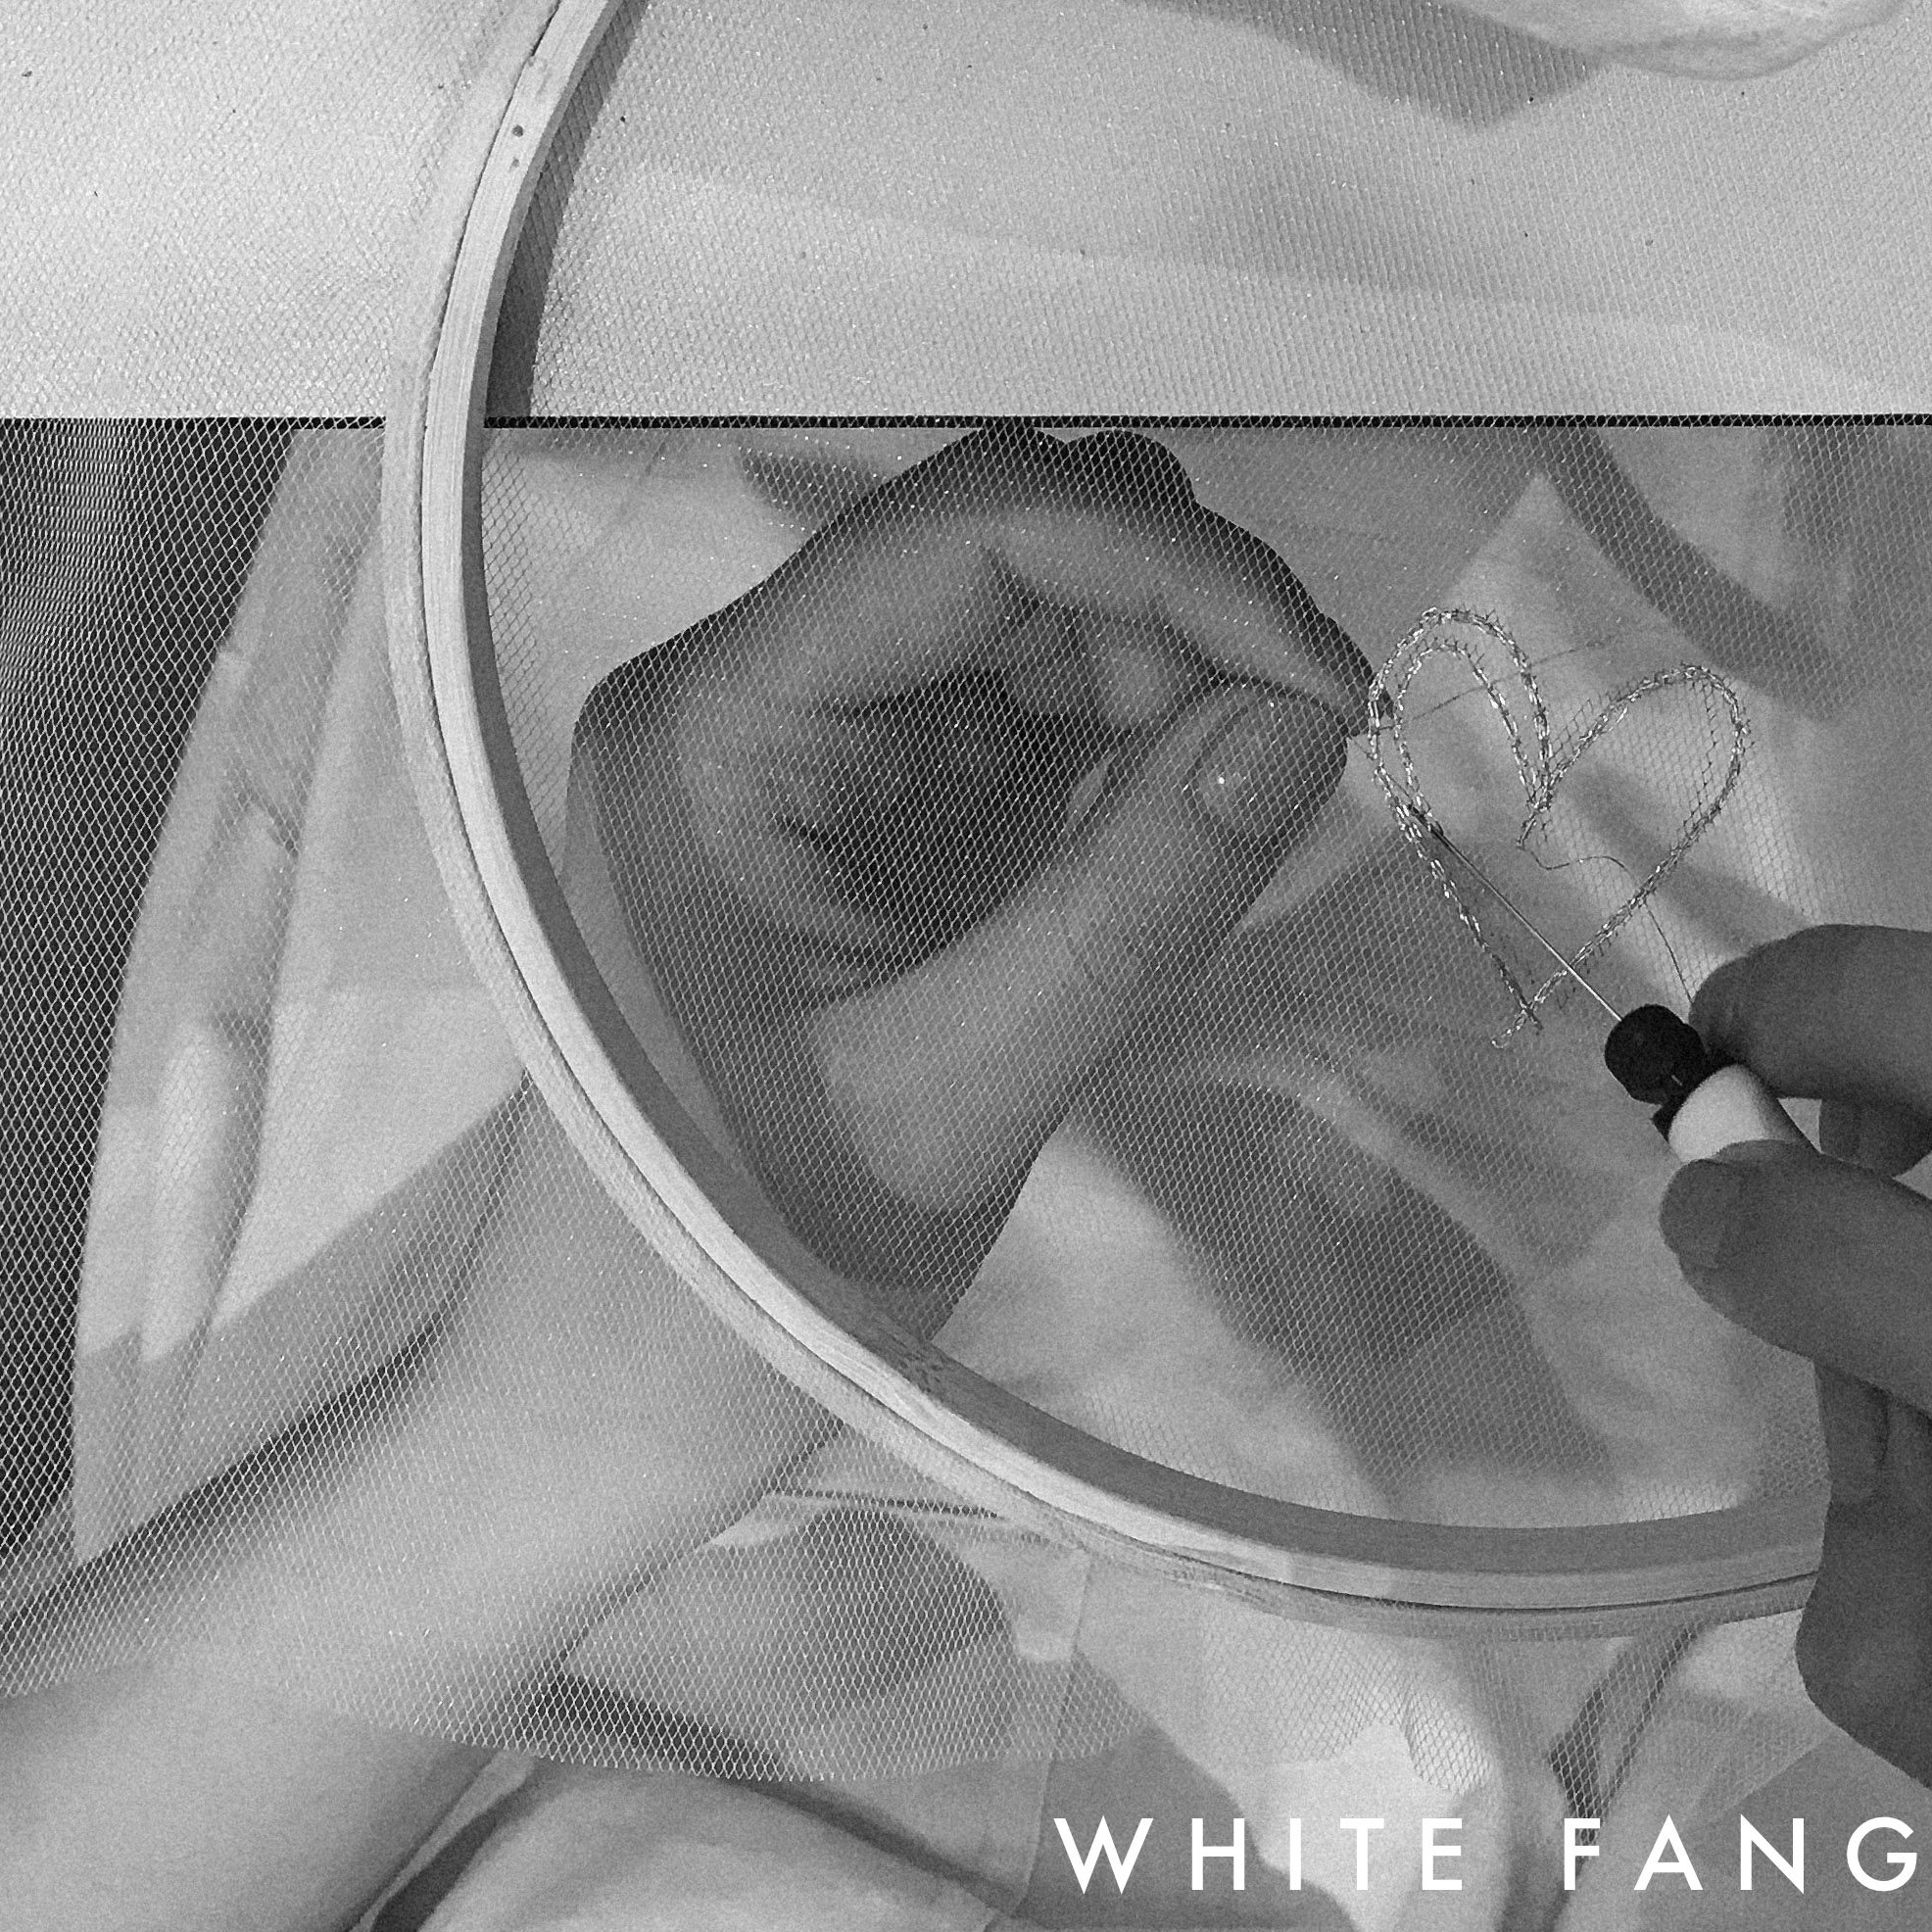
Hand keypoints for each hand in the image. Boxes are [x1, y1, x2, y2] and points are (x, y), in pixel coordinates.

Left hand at [404, 426, 1366, 1557]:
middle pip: (1007, 532)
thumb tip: (1307, 723)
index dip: (1172, 566)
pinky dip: (1136, 741)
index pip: (969, 529)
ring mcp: (809, 741)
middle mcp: (749, 688)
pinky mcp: (867, 805)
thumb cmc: (730, 1274)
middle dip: (1180, 612)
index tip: (1327, 690)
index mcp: (714, 728)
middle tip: (1298, 762)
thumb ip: (1129, 905)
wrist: (604, 1402)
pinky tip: (1184, 833)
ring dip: (1171, 673)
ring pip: (1036, 606)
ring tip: (1235, 823)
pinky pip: (1030, 706)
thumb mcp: (952, 1104)